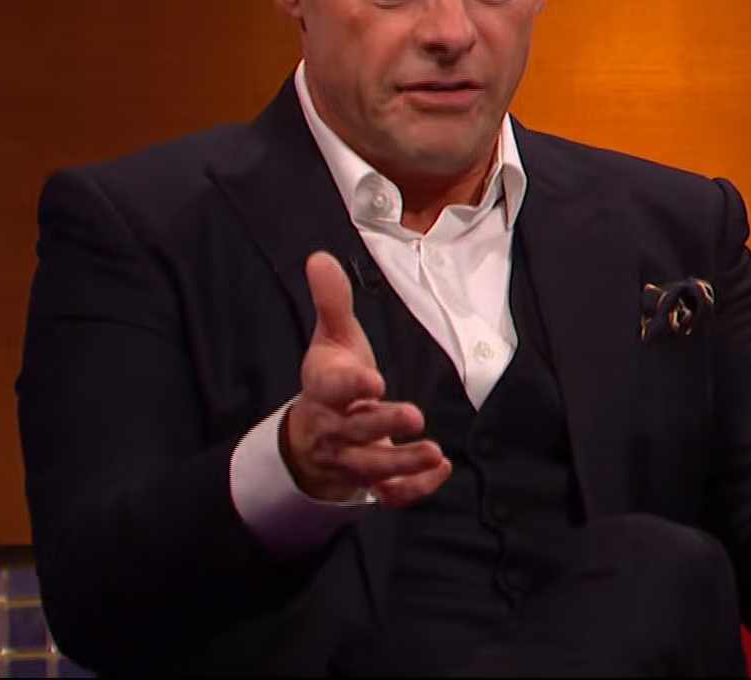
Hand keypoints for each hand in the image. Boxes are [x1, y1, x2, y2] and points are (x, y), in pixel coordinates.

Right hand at [280, 252, 451, 508]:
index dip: (351, 385)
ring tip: (433, 451)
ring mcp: (351, 458)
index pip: (332, 389)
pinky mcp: (369, 480)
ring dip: (402, 462)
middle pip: (355, 430)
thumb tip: (320, 257)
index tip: (374, 379)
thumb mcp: (330, 338)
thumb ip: (332, 301)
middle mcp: (335, 427)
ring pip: (372, 468)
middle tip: (414, 415)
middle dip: (383, 424)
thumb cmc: (330, 379)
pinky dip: (412, 489)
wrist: (311, 434)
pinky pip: (388, 494)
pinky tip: (440, 471)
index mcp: (324, 389)